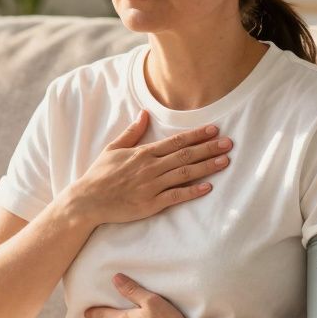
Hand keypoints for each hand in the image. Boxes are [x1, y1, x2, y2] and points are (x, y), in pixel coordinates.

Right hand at [69, 110, 232, 225]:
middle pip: (186, 155)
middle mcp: (150, 167)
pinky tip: (208, 187)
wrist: (88, 200)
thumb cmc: (100, 174)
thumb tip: (144, 113)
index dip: (197, 135)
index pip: (176, 141)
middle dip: (209, 148)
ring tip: (225, 161)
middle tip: (229, 143)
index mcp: (144, 153)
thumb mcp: (113, 148)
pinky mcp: (150, 204)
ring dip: (207, 166)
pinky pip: (176, 196)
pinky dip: (192, 191)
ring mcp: (152, 186)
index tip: (214, 129)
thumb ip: (132, 132)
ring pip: (185, 173)